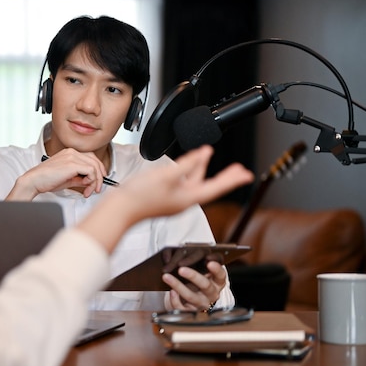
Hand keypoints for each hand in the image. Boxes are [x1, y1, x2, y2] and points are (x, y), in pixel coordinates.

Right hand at [6, 148, 106, 199]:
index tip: (97, 181)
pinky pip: (91, 171)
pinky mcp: (72, 164)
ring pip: (95, 166)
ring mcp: (72, 157)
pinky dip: (91, 181)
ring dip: (95, 181)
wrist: (34, 181)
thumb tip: (90, 182)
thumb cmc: (46, 180)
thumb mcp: (68, 179)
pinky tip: (85, 187)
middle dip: (99, 177)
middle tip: (97, 189)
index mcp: (70, 153)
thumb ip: (80, 179)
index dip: (97, 170)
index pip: (91, 158)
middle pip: (95, 161)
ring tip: (89, 191)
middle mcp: (72, 152)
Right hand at [76, 145, 253, 254]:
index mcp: (187, 198)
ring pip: (194, 183)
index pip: (216, 187)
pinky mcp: (164, 199)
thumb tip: (202, 154)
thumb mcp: (166, 175)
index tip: (246, 174)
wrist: (119, 210)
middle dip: (223, 176)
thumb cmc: (139, 197)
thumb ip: (186, 164)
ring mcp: (173, 201)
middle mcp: (183, 202)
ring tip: (208, 156)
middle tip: (239, 170)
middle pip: (208, 186)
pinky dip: (188, 173)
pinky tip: (186, 166)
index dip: (232, 179)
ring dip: (203, 169)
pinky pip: (182, 184)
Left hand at [162, 261, 226, 310]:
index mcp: (217, 282)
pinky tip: (171, 292)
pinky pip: (183, 308)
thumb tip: (175, 254)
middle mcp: (212, 293)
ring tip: (166, 276)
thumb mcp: (198, 271)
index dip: (216, 269)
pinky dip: (175, 300)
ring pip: (191, 296)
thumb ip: (192, 262)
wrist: (188, 300)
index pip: (221, 275)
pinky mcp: (191, 312)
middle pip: (205, 285)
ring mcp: (202, 304)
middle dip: (193, 276)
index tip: (208, 261)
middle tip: (181, 269)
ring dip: (178, 285)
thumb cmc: (194, 281)